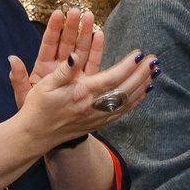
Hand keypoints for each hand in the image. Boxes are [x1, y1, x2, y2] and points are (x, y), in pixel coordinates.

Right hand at [4, 8, 154, 152]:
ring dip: (142, 86)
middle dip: (141, 74)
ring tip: (154, 73)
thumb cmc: (37, 108)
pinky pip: (122, 112)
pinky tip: (143, 91)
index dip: (127, 66)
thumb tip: (74, 56)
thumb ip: (63, 71)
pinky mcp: (98, 124)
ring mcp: (97, 117)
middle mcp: (92, 107)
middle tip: (154, 60)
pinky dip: (136, 101)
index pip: (111, 79)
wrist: (34, 136)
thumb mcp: (44, 85)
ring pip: (127, 102)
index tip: (139, 53)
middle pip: (125, 90)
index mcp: (81, 94)